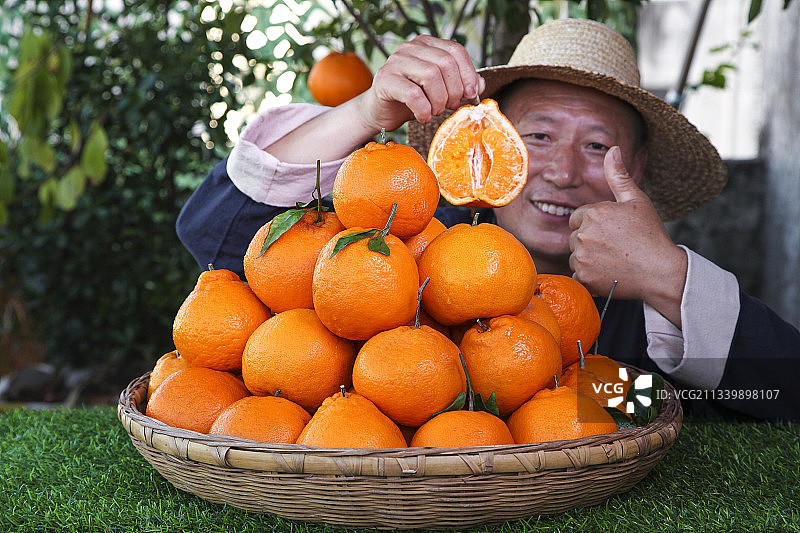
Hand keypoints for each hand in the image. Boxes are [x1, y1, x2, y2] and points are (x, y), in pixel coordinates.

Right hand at [357, 35, 484, 131]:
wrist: (381, 112)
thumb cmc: (411, 100)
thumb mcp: (439, 90)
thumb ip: (460, 84)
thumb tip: (480, 85)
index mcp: (426, 44)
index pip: (455, 50)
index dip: (468, 74)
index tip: (470, 94)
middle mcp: (410, 48)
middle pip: (445, 63)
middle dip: (453, 90)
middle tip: (450, 106)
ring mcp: (395, 61)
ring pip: (430, 76)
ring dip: (438, 101)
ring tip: (435, 111)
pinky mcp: (385, 79)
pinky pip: (413, 94)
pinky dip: (423, 110)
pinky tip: (423, 117)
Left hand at [568, 147, 686, 326]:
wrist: (661, 271)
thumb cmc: (651, 235)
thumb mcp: (637, 200)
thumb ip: (619, 176)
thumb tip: (613, 149)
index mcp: (593, 213)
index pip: (578, 217)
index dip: (594, 224)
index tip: (612, 232)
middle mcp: (584, 234)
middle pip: (575, 236)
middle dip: (589, 240)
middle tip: (615, 246)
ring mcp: (583, 258)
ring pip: (575, 256)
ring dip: (588, 259)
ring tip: (613, 260)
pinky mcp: (584, 278)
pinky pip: (576, 275)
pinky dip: (588, 277)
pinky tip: (607, 273)